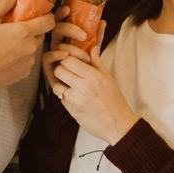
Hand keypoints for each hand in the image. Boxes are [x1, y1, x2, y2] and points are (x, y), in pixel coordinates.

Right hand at [0, 0, 54, 92]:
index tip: (39, 14)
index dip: (47, 16)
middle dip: (32, 30)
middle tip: (15, 28)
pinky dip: (21, 57)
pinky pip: (28, 60)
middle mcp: (30, 48)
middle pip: (41, 34)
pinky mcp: (25, 73)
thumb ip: (3, 3)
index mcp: (23, 32)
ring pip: (33, 48)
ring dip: (26, 44)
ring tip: (7, 45)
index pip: (49, 21)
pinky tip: (6, 57)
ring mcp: (29, 62)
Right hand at [42, 5, 91, 92]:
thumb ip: (96, 37)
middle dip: (70, 29)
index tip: (68, 9)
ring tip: (83, 55)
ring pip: (54, 42)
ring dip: (69, 46)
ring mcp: (52, 52)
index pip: (60, 19)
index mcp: (65, 35)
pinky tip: (66, 55)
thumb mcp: (93, 50)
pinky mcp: (49, 65)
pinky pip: (47, 57)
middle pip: (57, 28)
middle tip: (84, 35)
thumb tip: (102, 22)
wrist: (84, 88)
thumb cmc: (86, 67)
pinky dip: (56, 54)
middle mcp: (57, 42)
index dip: (61, 13)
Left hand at [52, 24, 138, 144]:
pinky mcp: (70, 110)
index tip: (72, 62)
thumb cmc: (115, 100)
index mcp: (93, 76)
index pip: (68, 60)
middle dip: (62, 70)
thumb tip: (91, 48)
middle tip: (69, 73)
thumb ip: (97, 62)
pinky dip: (64, 96)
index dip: (67, 59)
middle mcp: (82, 87)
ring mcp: (75, 100)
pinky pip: (60, 98)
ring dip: (61, 84)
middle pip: (59, 70)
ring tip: (71, 85)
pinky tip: (75, 97)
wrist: (117, 124)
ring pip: (56, 85)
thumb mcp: (108, 78)